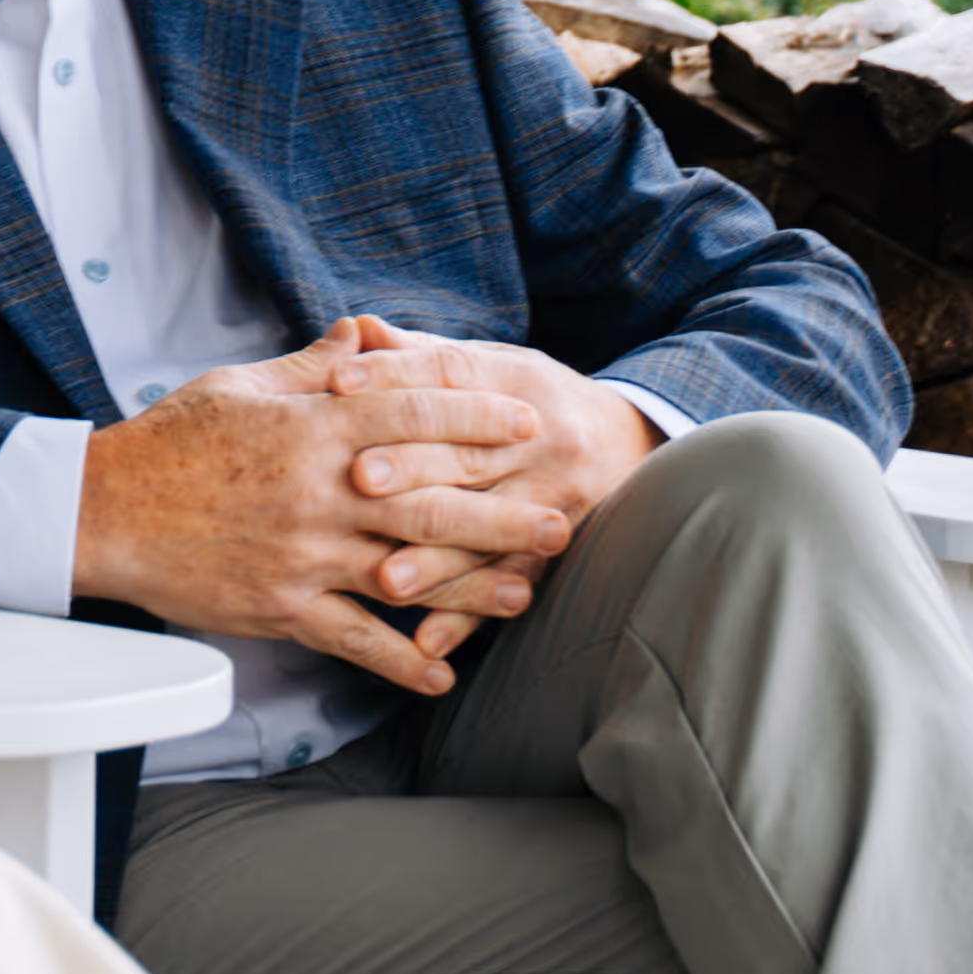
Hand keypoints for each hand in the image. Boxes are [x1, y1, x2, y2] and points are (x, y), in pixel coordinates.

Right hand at [75, 327, 570, 675]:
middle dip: (505, 512)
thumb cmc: (173, 441)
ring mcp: (305, 556)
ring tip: (528, 592)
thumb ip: (314, 367)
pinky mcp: (282, 608)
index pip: (417, 414)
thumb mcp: (243, 385)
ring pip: (409, 574)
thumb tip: (368, 336)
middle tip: (561, 517)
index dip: (480, 415)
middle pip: (434, 501)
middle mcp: (321, 493)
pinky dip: (403, 660)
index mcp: (315, 427)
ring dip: (476, 588)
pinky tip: (443, 674)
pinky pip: (356, 640)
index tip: (527, 421)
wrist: (106, 512)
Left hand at [324, 319, 663, 600]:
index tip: (339, 385)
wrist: (633, 445)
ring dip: (436, 560)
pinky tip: (428, 644)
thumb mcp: (493, 367)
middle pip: (468, 454)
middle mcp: (539, 439)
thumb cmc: (533, 402)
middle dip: (412, 467)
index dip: (394, 377)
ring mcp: (552, 499)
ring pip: (487, 531)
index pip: (450, 374)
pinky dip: (468, 617)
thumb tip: (357, 329)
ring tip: (386, 580)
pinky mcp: (552, 552)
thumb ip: (422, 356)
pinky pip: (507, 586)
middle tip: (357, 481)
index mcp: (515, 382)